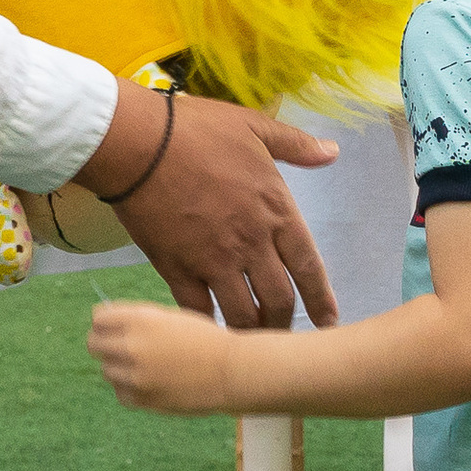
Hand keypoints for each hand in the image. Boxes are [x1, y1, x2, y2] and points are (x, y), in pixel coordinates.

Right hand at [78, 82, 337, 330]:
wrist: (138, 143)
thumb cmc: (196, 130)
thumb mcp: (254, 127)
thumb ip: (296, 144)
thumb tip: (333, 151)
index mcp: (276, 211)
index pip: (309, 266)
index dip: (322, 299)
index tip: (328, 321)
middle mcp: (251, 243)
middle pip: (279, 300)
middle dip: (284, 324)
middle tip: (283, 336)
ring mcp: (213, 260)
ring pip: (242, 315)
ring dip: (250, 332)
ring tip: (250, 343)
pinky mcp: (177, 269)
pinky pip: (198, 311)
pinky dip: (206, 327)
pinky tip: (209, 334)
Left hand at [88, 295, 237, 412]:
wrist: (231, 371)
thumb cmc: (205, 339)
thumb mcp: (170, 316)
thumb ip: (136, 318)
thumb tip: (100, 319)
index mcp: (140, 319)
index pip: (98, 319)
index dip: (104, 322)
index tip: (112, 327)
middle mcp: (132, 346)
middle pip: (94, 344)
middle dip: (104, 344)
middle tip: (121, 348)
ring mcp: (135, 376)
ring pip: (107, 371)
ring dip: (119, 368)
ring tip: (145, 366)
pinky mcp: (143, 400)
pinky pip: (121, 393)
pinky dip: (129, 389)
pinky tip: (149, 383)